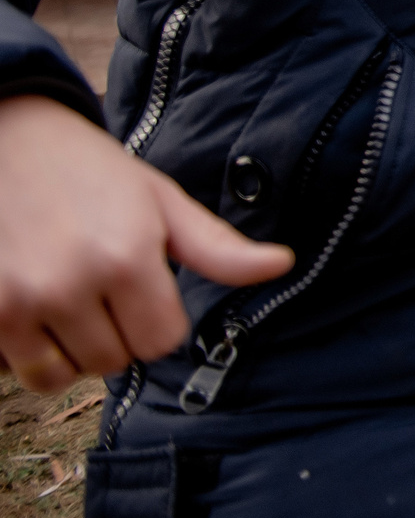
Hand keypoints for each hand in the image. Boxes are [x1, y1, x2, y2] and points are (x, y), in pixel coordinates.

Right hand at [0, 95, 293, 391]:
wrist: (7, 142)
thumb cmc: (91, 171)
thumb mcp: (162, 201)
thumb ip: (217, 246)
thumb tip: (283, 264)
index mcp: (128, 256)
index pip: (162, 342)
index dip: (158, 320)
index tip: (143, 289)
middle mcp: (72, 284)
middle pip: (115, 361)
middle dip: (115, 333)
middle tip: (100, 286)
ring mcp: (20, 302)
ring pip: (64, 375)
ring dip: (72, 348)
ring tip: (68, 297)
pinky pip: (22, 372)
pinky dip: (30, 352)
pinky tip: (34, 307)